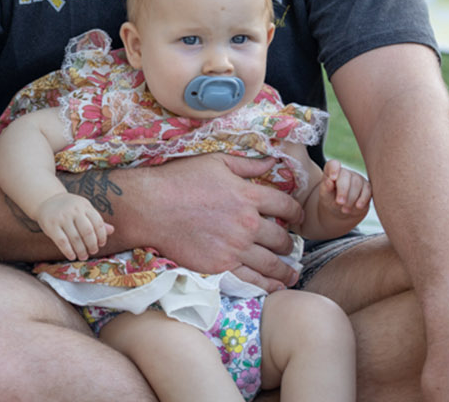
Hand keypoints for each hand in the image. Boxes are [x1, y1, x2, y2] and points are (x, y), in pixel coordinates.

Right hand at [36, 193, 112, 259]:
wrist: (47, 200)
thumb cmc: (69, 208)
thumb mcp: (83, 209)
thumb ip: (96, 220)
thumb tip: (112, 230)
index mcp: (84, 205)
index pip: (98, 222)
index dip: (102, 236)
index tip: (101, 244)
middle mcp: (74, 210)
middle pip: (88, 232)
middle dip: (92, 245)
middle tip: (93, 252)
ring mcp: (62, 217)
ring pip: (75, 238)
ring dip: (81, 251)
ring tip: (83, 256)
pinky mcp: (51, 225)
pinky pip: (62, 241)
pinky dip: (68, 251)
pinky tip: (72, 256)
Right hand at [125, 154, 304, 291]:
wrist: (151, 207)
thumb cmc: (179, 179)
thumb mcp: (215, 162)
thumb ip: (246, 164)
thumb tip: (271, 162)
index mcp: (248, 196)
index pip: (285, 206)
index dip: (295, 212)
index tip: (296, 217)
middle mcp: (247, 224)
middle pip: (281, 238)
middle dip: (289, 243)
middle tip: (290, 246)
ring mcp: (234, 247)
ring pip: (271, 263)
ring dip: (285, 268)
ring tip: (292, 272)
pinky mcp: (220, 265)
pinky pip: (251, 279)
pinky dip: (267, 284)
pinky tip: (275, 286)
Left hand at [319, 159, 371, 218]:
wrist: (342, 210)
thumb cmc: (330, 200)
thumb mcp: (325, 195)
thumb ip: (326, 188)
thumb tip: (329, 182)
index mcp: (332, 171)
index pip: (333, 164)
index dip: (333, 169)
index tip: (332, 178)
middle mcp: (345, 173)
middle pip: (346, 176)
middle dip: (343, 190)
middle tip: (340, 202)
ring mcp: (357, 178)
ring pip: (357, 184)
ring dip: (351, 198)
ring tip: (345, 210)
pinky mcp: (367, 187)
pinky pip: (368, 190)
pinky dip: (363, 199)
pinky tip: (358, 207)